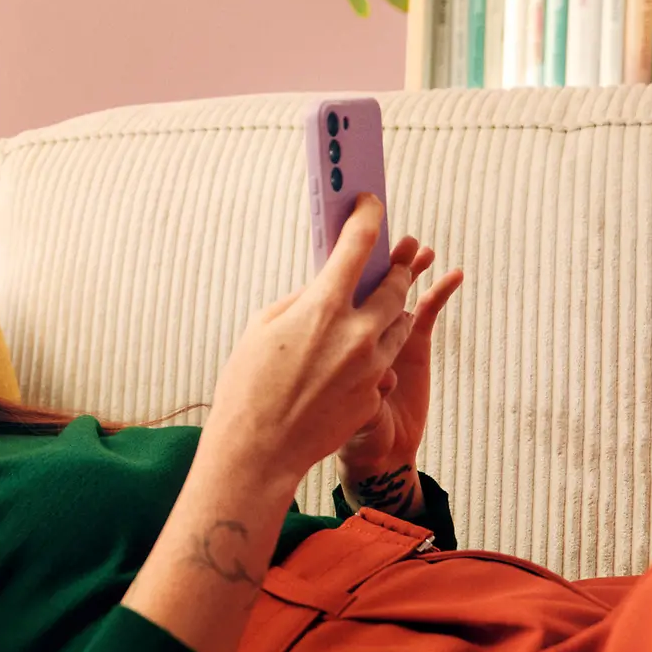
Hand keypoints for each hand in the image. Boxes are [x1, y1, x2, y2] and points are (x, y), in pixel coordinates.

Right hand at [203, 195, 421, 493]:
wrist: (259, 450)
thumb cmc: (248, 386)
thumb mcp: (263, 327)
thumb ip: (300, 300)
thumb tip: (322, 288)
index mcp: (324, 306)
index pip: (357, 244)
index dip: (367, 215)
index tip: (370, 202)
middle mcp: (357, 333)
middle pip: (394, 284)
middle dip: (398, 264)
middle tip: (402, 251)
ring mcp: (371, 367)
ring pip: (400, 324)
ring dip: (396, 308)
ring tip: (392, 299)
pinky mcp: (374, 396)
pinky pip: (385, 363)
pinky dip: (378, 351)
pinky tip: (365, 351)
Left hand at [337, 247, 462, 483]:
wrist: (370, 449)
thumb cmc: (334, 424)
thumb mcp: (331, 398)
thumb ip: (343, 375)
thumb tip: (365, 360)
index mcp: (332, 329)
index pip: (339, 287)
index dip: (347, 264)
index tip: (349, 236)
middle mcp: (359, 325)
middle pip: (371, 282)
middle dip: (382, 261)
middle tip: (393, 241)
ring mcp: (387, 331)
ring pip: (397, 290)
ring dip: (408, 268)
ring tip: (418, 248)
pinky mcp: (414, 343)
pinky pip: (426, 311)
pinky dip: (440, 292)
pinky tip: (453, 276)